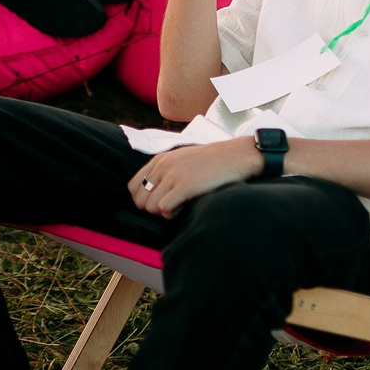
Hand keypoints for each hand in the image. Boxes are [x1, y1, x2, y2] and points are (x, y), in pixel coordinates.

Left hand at [127, 138, 263, 217]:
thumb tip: (154, 192)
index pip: (133, 186)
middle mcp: (162, 166)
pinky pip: (163, 208)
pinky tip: (184, 206)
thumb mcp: (182, 159)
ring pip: (150, 206)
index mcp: (159, 160)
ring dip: (163, 212)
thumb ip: (165, 171)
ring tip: (179, 206)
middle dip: (152, 209)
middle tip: (170, 206)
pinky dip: (171, 213)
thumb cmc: (212, 162)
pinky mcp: (185, 186)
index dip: (143, 199)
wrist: (236, 156)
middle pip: (139, 200)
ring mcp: (173, 175)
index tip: (159, 201)